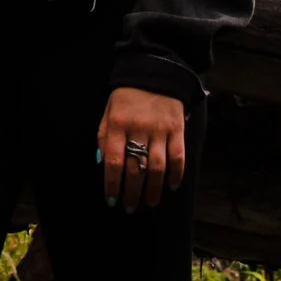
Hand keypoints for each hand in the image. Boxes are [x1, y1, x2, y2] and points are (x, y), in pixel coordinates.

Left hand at [98, 88, 185, 211]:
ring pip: (157, 166)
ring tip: (150, 202)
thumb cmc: (126, 98)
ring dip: (154, 189)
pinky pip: (178, 156)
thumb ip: (104, 137)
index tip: (111, 200)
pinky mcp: (177, 129)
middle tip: (130, 207)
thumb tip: (102, 164)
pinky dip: (176, 174)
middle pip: (136, 168)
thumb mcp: (108, 113)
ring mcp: (160, 130)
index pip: (113, 161)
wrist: (153, 73)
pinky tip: (171, 186)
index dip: (112, 184)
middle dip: (132, 192)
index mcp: (117, 125)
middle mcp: (138, 129)